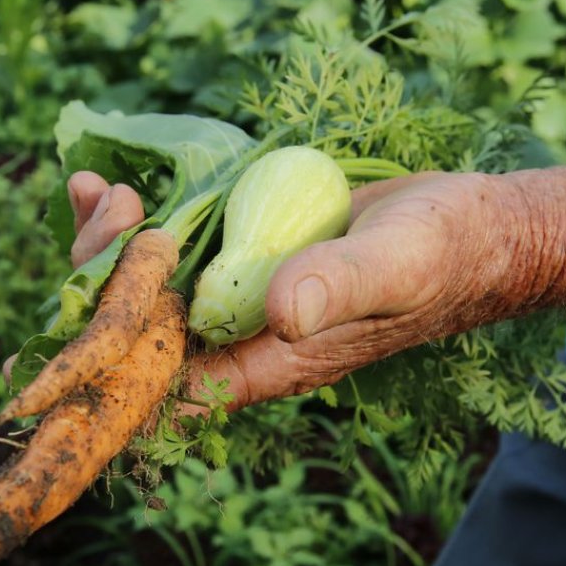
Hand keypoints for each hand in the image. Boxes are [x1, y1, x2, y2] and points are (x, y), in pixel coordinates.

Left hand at [9, 168, 526, 409]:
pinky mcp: (239, 251)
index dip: (120, 347)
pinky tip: (106, 182)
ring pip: (144, 287)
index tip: (107, 281)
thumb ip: (342, 287)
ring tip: (98, 188)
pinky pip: (171, 246)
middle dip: (104, 277)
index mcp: (269, 363)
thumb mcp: (397, 266)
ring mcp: (236, 293)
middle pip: (141, 331)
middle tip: (112, 209)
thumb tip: (281, 312)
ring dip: (108, 244)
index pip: (169, 383)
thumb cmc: (441, 254)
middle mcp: (240, 336)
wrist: (467, 227)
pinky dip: (134, 220)